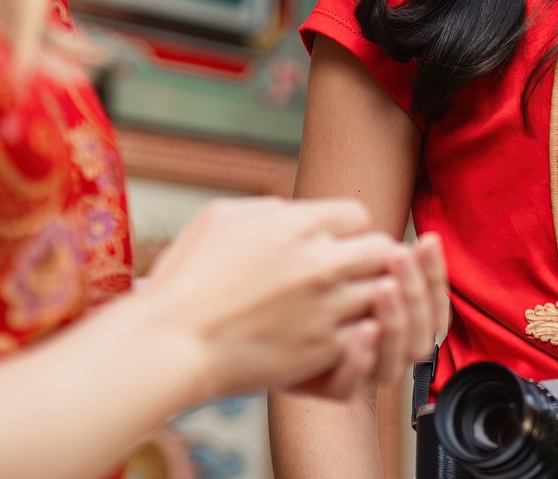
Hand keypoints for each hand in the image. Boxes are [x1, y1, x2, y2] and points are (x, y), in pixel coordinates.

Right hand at [137, 198, 443, 401]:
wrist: (173, 342)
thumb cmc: (186, 279)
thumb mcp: (220, 217)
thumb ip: (268, 208)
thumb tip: (292, 212)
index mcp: (296, 224)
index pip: (358, 215)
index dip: (349, 230)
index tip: (337, 244)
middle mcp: (319, 262)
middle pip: (383, 250)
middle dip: (372, 260)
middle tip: (355, 273)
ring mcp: (326, 307)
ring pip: (384, 294)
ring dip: (371, 297)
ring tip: (351, 305)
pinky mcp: (323, 348)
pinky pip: (368, 335)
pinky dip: (361, 335)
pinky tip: (340, 334)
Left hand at [289, 232, 449, 400]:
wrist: (243, 318)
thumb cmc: (290, 281)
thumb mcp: (331, 254)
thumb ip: (369, 250)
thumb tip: (404, 230)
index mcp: (393, 315)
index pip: (430, 301)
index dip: (434, 273)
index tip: (427, 241)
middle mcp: (381, 346)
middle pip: (422, 332)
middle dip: (416, 291)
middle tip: (399, 258)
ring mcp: (356, 368)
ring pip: (394, 362)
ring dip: (396, 323)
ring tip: (383, 288)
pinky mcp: (324, 385)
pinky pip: (350, 387)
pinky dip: (360, 360)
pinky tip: (363, 329)